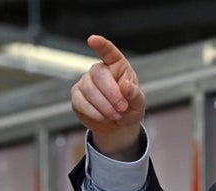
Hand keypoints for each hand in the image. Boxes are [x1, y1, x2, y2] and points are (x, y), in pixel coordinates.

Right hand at [71, 35, 145, 159]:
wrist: (119, 125)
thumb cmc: (130, 108)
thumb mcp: (138, 103)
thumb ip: (135, 94)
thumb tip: (126, 86)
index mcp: (117, 66)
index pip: (109, 52)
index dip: (101, 45)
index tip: (93, 39)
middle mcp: (99, 70)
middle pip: (99, 75)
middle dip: (112, 94)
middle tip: (123, 108)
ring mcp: (86, 82)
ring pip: (90, 90)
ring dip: (105, 107)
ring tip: (116, 115)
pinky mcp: (77, 96)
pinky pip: (81, 102)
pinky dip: (95, 113)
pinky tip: (104, 118)